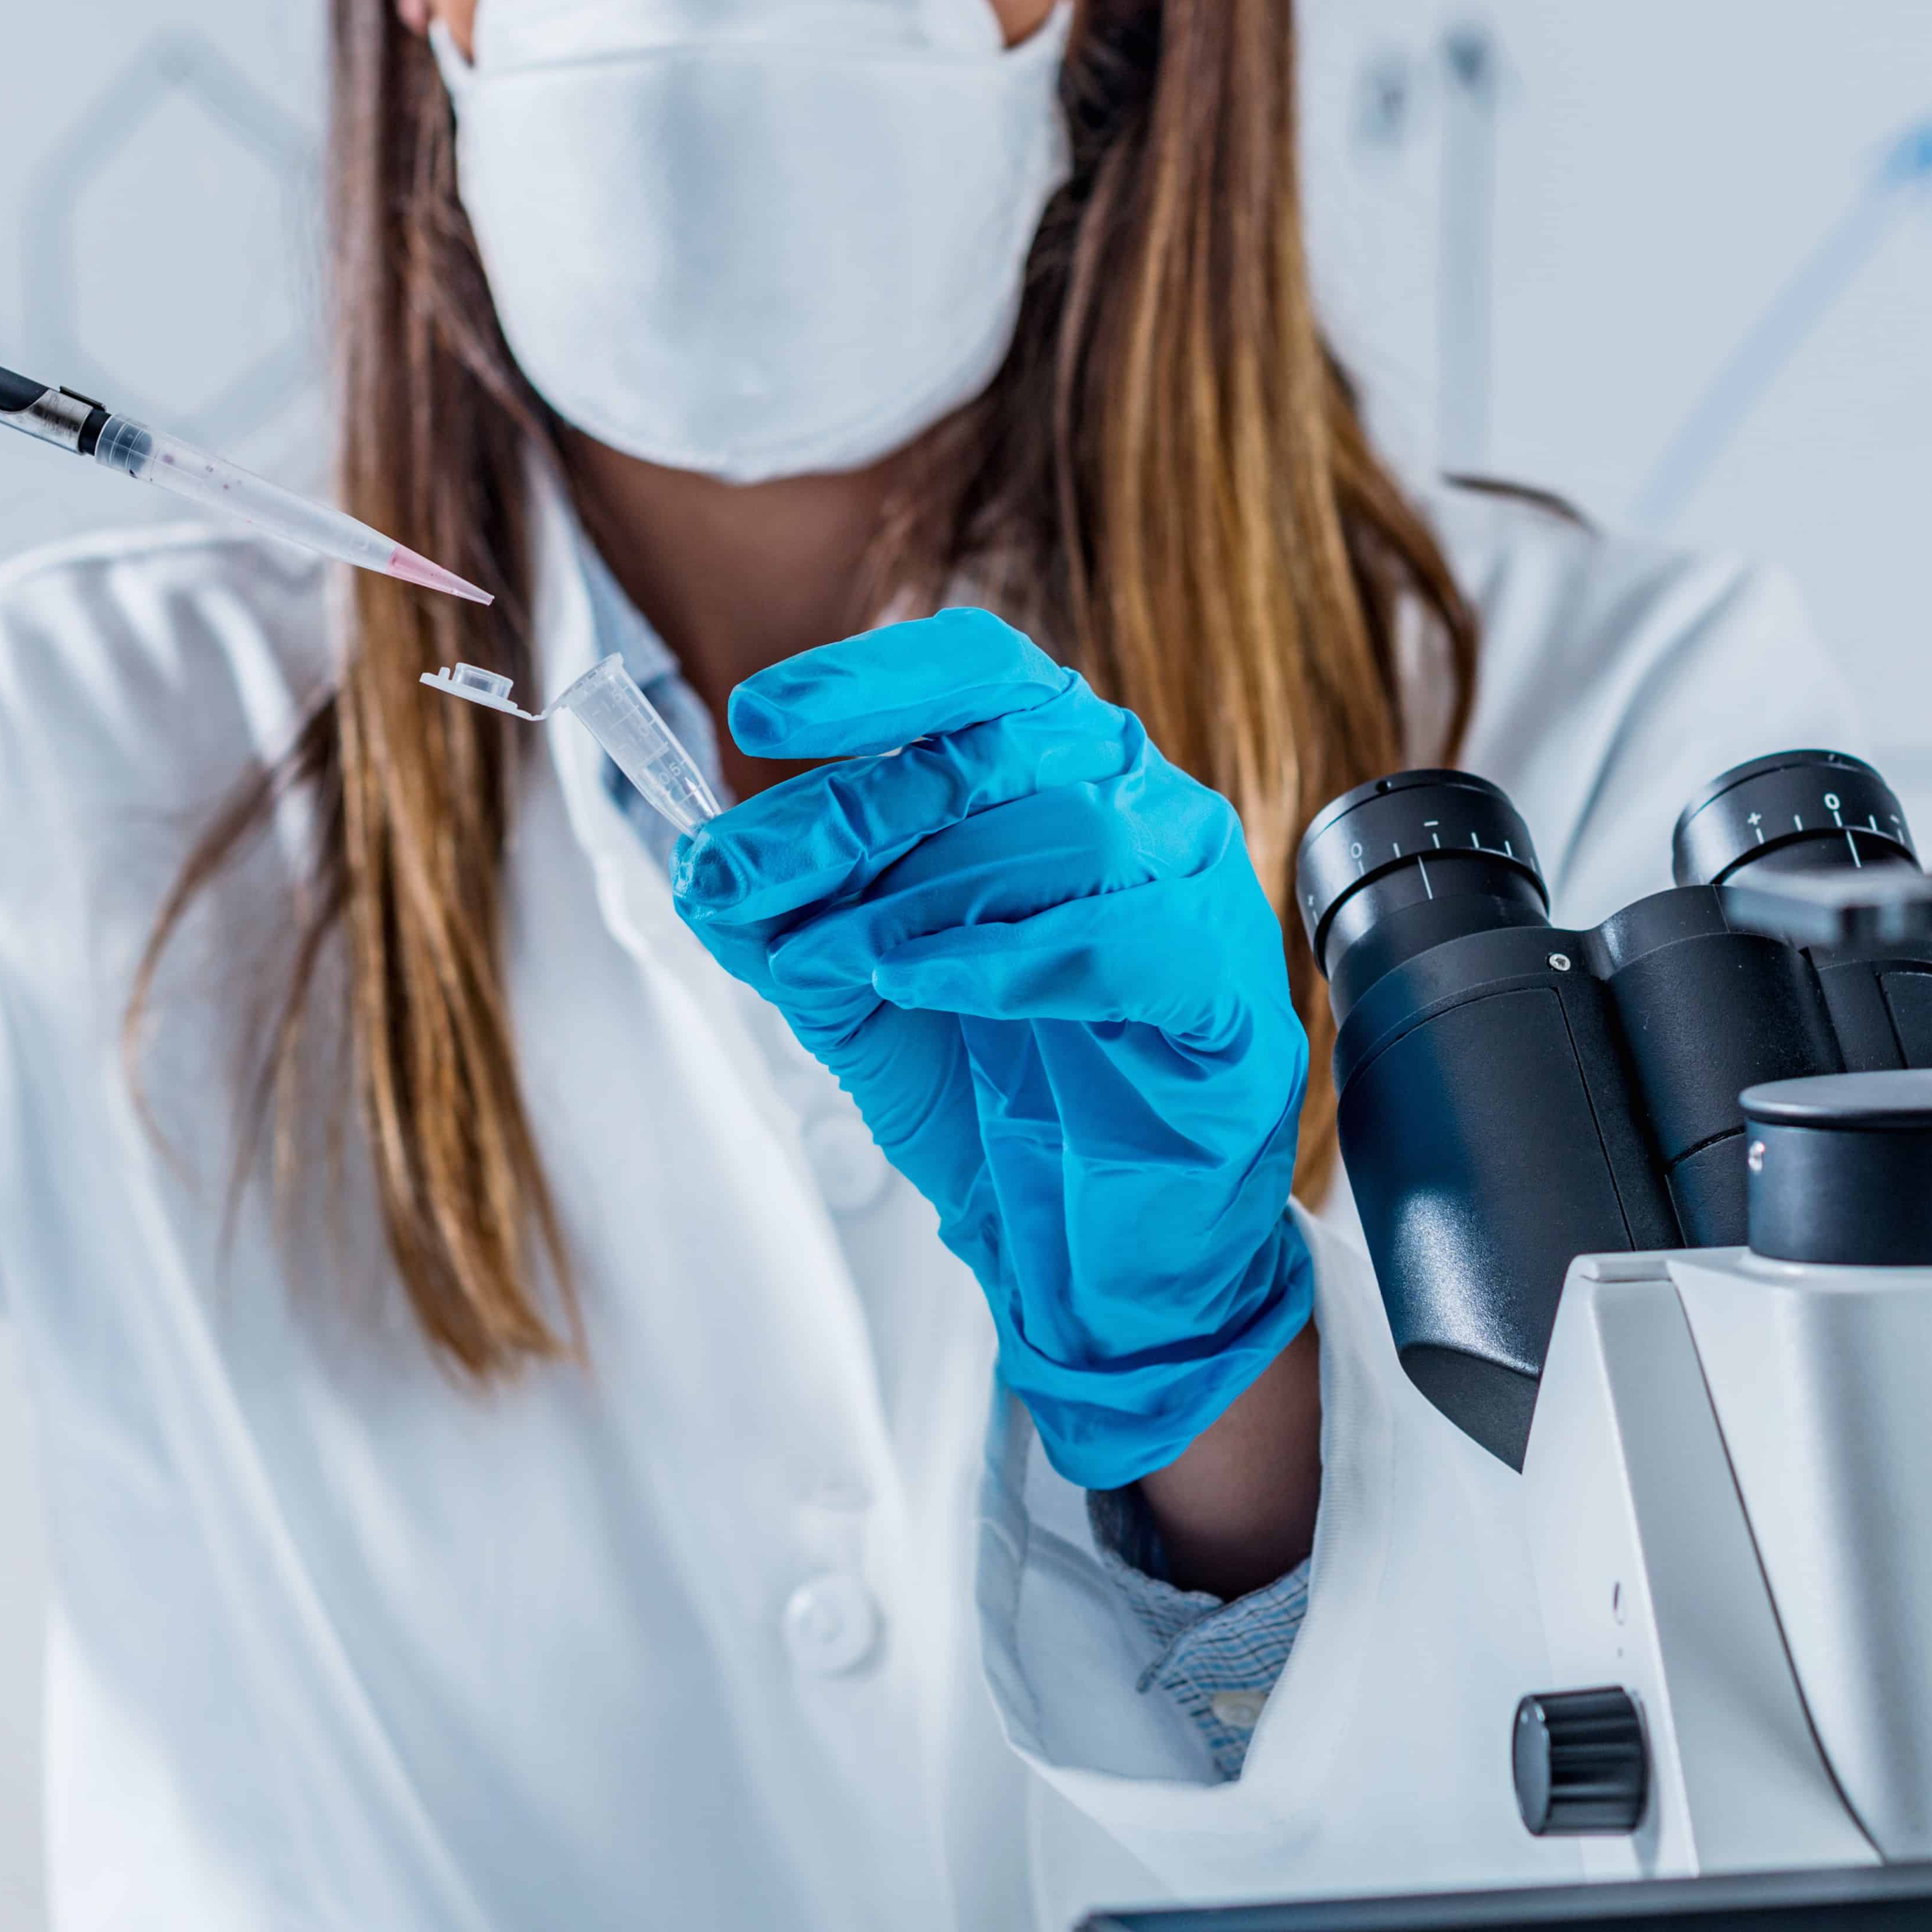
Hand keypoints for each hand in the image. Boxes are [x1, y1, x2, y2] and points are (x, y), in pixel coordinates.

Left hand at [674, 609, 1315, 1488]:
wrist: (1099, 1256)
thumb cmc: (1005, 1107)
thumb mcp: (864, 1007)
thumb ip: (791, 932)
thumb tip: (701, 870)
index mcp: (1065, 779)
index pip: (979, 675)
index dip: (870, 682)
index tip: (757, 717)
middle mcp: (1145, 811)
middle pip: (998, 751)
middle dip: (850, 810)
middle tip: (745, 871)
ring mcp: (1202, 897)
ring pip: (1069, 831)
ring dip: (923, 891)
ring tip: (837, 950)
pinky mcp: (1231, 997)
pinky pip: (1128, 941)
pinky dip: (1010, 958)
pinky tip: (925, 982)